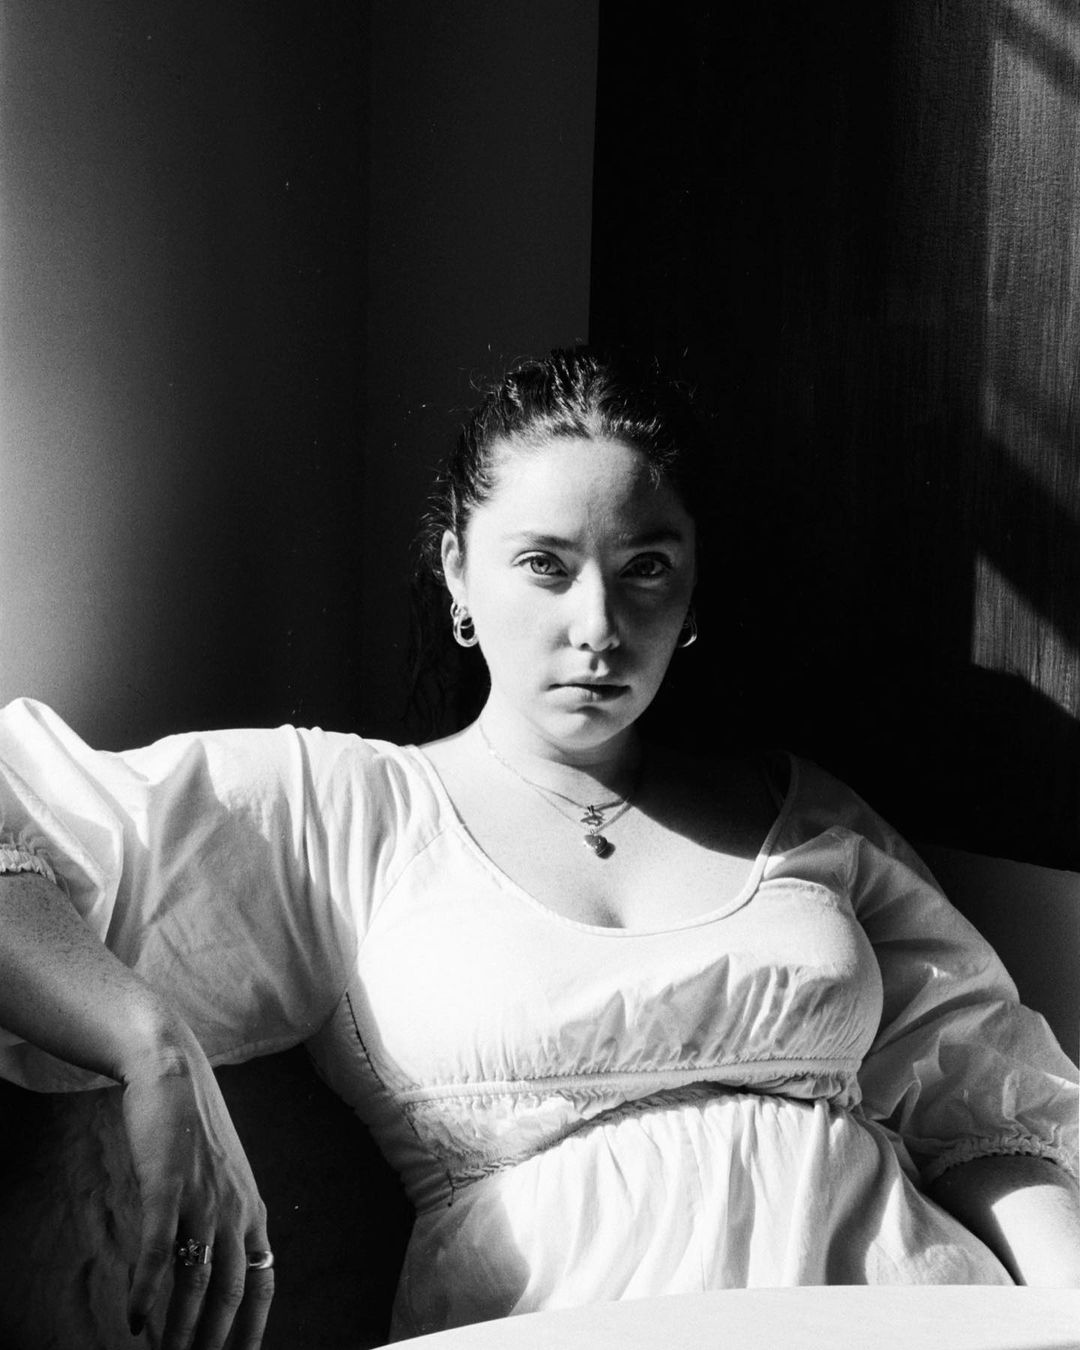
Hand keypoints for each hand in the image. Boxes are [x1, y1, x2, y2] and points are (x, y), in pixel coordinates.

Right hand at [122, 1040, 273, 1347]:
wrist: (173, 1071)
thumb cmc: (193, 1127)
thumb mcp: (221, 1176)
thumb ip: (223, 1217)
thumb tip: (210, 1265)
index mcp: (251, 1207)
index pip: (263, 1280)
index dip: (253, 1326)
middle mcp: (234, 1207)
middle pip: (231, 1291)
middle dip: (214, 1340)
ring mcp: (202, 1197)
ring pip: (196, 1280)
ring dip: (179, 1329)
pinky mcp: (167, 1185)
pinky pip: (159, 1251)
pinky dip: (148, 1290)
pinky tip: (136, 1319)